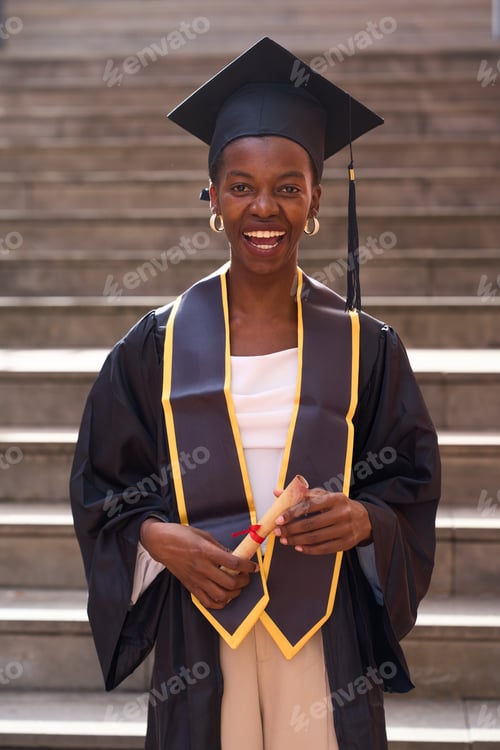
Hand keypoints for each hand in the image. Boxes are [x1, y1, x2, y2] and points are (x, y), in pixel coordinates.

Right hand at [140, 519, 257, 609]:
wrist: (160, 543)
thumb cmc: (181, 535)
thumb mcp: (203, 535)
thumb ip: (219, 547)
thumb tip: (234, 556)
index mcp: (206, 551)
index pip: (233, 563)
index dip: (248, 566)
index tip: (254, 567)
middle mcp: (202, 567)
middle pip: (229, 582)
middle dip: (243, 581)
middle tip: (247, 576)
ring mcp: (196, 579)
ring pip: (220, 595)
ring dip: (234, 593)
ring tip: (237, 587)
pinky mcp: (190, 586)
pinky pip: (207, 602)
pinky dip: (219, 603)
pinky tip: (225, 597)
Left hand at [273, 488, 371, 554]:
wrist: (364, 519)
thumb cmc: (339, 506)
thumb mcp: (324, 496)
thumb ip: (302, 494)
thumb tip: (278, 492)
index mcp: (335, 498)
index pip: (309, 506)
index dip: (292, 513)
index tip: (279, 519)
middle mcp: (342, 513)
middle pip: (311, 524)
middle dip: (291, 529)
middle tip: (278, 531)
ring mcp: (345, 529)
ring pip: (316, 538)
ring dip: (297, 540)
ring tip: (284, 540)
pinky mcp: (346, 543)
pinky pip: (324, 549)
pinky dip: (309, 550)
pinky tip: (298, 547)